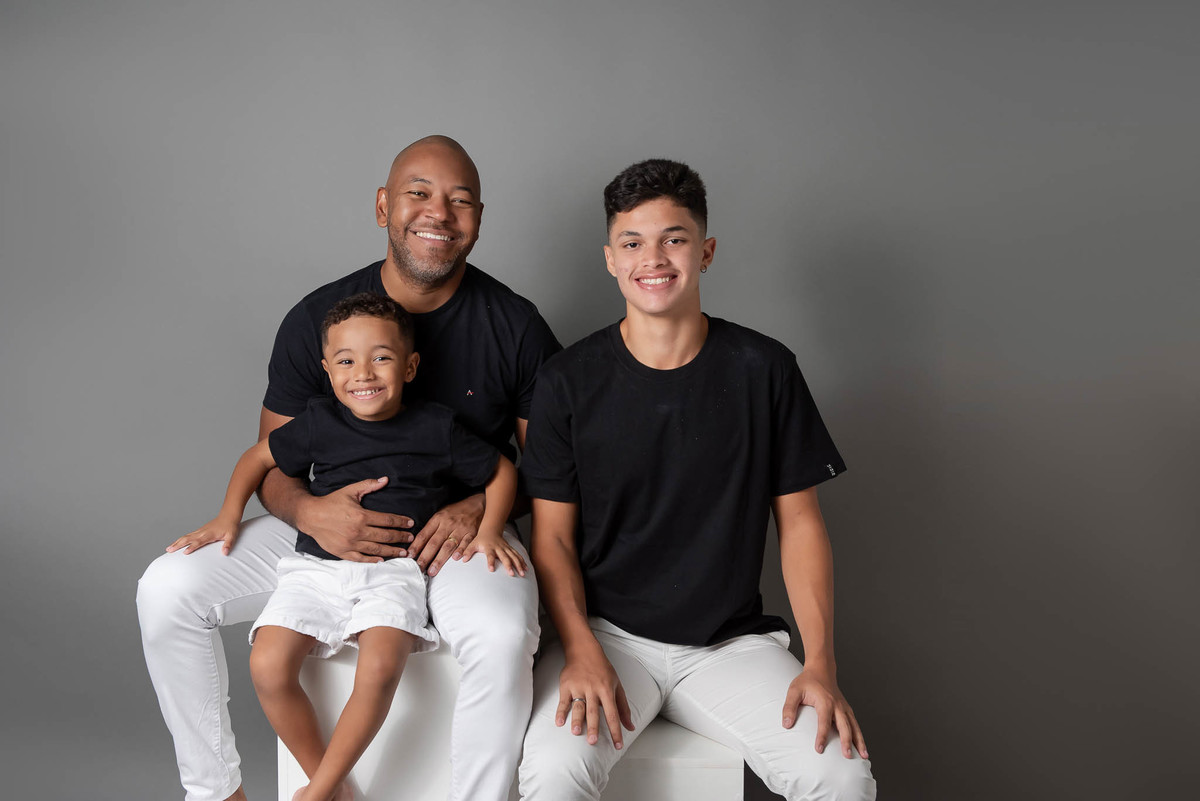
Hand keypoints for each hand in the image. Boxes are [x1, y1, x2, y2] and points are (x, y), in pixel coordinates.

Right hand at [167, 518, 238, 555]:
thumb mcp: (232, 536)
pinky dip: (181, 539)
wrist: (229, 515)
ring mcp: (200, 531)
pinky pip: (188, 535)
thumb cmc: (230, 526)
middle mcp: (203, 532)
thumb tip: (225, 552)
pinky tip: (177, 543)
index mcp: (209, 534)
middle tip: (169, 551)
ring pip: (186, 536)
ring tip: (168, 549)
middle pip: (188, 538)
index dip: (192, 547)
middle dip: (178, 545)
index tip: (184, 553)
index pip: (199, 541)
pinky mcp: (200, 530)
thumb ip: (228, 544)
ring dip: (176, 542)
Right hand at [295, 477, 413, 562]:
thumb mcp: (350, 491)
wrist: (310, 516)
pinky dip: (372, 560)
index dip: (401, 522)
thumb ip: (368, 485)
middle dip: (400, 537)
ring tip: (403, 552)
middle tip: (411, 539)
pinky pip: (361, 558)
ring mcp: (351, 543)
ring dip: (392, 551)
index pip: (387, 520)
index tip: (410, 523)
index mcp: (361, 516)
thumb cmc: (331, 502)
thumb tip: (385, 480)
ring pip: (376, 549)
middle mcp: (358, 531)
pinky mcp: (343, 552)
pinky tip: (382, 560)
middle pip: (385, 536)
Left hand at [409, 494, 484, 575]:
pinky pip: (466, 543)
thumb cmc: (456, 511)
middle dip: (425, 557)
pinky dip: (461, 551)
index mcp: (438, 519)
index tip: (409, 556)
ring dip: (439, 559)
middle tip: (418, 568)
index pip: (424, 534)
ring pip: (448, 546)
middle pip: (434, 542)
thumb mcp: (441, 514)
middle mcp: (448, 524)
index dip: (416, 546)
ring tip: (432, 571)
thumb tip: (417, 542)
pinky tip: (455, 559)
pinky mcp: (472, 533)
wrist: (477, 504)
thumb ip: (431, 527)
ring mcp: (460, 529)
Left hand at [461, 532, 526, 576]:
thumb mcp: (472, 543)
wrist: (491, 530)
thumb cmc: (480, 539)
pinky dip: (522, 561)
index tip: (491, 570)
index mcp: (489, 547)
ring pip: (514, 556)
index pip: (490, 555)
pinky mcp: (510, 549)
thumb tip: (462, 559)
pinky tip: (526, 568)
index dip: (490, 562)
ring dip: (518, 565)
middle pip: (505, 557)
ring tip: (522, 574)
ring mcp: (506, 548)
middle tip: (512, 574)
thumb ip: (468, 551)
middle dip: (509, 565)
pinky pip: (517, 555)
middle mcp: (499, 548)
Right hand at [556, 645, 634, 748]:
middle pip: (593, 711)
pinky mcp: (566, 685)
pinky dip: (560, 712)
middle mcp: (593, 689)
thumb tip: (630, 727)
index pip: (613, 714)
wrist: (584, 651)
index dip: (616, 730)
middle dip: (593, 727)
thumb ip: (623, 707)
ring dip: (576, 720)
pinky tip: (559, 722)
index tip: (618, 745)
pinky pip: (563, 701)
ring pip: (578, 706)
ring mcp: (579, 687)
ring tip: (575, 732)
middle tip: (592, 742)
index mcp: (607, 690)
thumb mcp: (617, 686)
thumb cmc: (603, 670)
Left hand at [782, 669, 867, 758]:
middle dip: (846, 741)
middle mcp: (837, 705)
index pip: (824, 722)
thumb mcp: (794, 691)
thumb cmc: (807, 681)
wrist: (822, 669)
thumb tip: (786, 725)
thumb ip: (789, 707)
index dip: (821, 736)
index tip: (819, 749)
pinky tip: (862, 747)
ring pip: (854, 726)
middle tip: (847, 756)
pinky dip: (860, 735)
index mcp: (825, 701)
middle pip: (844, 725)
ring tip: (864, 755)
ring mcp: (844, 707)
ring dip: (859, 741)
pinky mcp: (846, 709)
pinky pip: (855, 724)